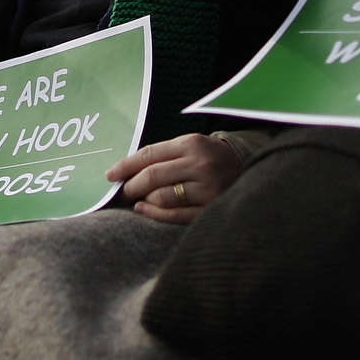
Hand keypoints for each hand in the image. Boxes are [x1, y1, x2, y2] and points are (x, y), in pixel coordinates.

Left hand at [106, 134, 247, 224]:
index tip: (110, 174)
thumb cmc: (210, 158)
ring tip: (137, 199)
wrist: (249, 169)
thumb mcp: (191, 146)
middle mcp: (200, 165)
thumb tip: (126, 172)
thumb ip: (163, 155)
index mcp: (192, 144)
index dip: (125, 165)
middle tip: (122, 191)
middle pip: (151, 176)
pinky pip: (174, 215)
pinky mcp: (210, 209)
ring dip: (143, 200)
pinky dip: (154, 214)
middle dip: (130, 186)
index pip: (149, 154)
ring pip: (160, 197)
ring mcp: (206, 189)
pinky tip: (143, 210)